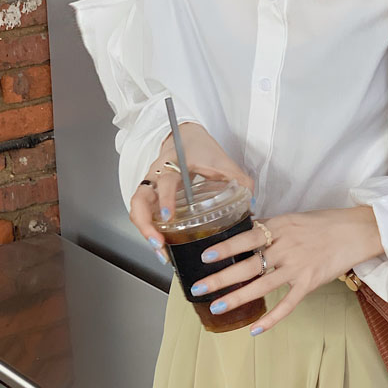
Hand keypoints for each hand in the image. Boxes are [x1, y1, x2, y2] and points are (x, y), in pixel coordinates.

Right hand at [129, 122, 254, 263]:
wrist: (184, 135)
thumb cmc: (201, 148)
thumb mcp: (222, 161)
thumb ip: (239, 180)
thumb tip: (250, 205)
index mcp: (173, 164)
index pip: (164, 182)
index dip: (165, 200)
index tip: (169, 218)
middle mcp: (155, 175)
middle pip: (139, 200)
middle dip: (145, 224)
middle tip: (158, 243)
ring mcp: (150, 185)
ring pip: (137, 209)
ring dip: (145, 231)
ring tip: (160, 251)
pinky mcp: (151, 194)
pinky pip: (143, 213)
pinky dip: (149, 230)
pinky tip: (161, 245)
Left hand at [190, 206, 384, 333]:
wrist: (356, 231)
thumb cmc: (323, 223)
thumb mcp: (292, 218)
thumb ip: (269, 228)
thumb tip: (243, 235)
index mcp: (279, 228)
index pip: (246, 238)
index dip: (225, 248)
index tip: (205, 257)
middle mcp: (286, 248)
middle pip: (248, 265)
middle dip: (221, 278)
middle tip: (198, 288)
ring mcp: (298, 267)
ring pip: (262, 286)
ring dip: (238, 298)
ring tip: (216, 307)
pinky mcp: (309, 283)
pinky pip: (287, 304)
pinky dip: (271, 318)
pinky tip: (254, 329)